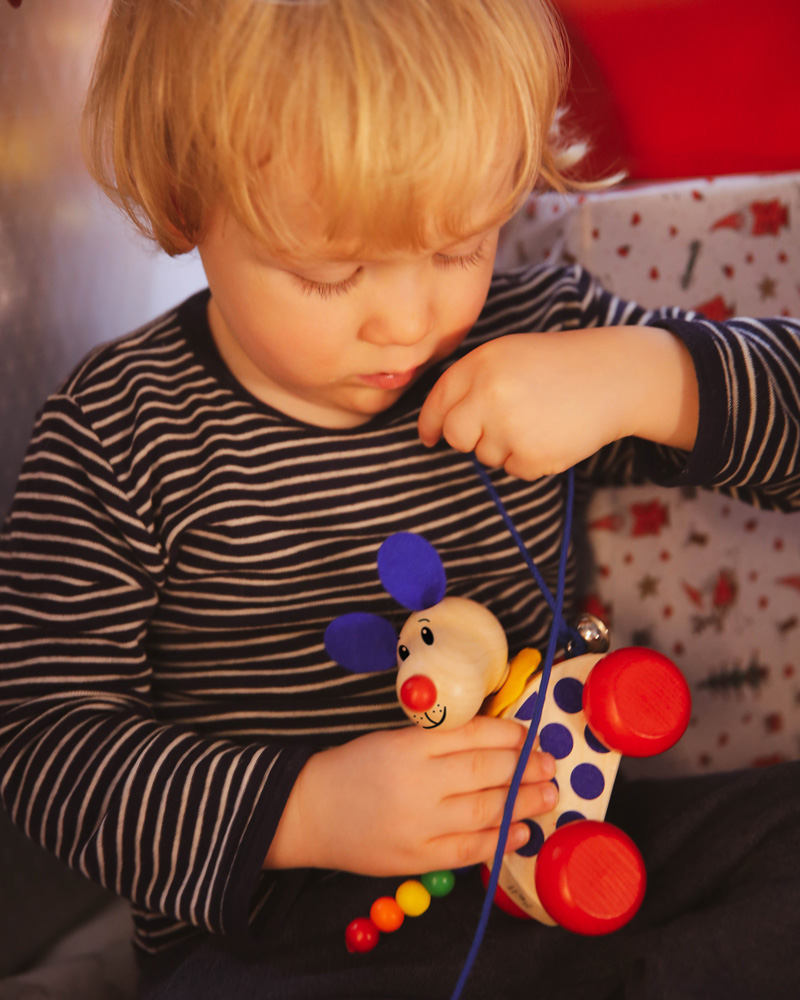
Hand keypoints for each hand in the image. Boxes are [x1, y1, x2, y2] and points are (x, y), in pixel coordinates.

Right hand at [264, 716, 556, 875]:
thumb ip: (437, 740)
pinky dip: (499, 841)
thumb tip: (494, 740)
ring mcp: (419, 824)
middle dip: (525, 767)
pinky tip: (520, 832)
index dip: (509, 734)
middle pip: (486, 771)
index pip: (472, 734)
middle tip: (550, 765)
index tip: (529, 735)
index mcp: (409, 746)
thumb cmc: (353, 768)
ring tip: (548, 796)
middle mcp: (418, 783)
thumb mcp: (391, 739)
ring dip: (524, 802)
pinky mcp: (416, 858)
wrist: (309, 813)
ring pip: (485, 810)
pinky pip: (469, 850)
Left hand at [418, 327, 698, 479]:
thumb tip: (441, 425)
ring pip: (486, 455)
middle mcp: (489, 394)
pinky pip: (514, 470)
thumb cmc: (561, 365)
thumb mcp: (510, 356)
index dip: (430, 423)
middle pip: (455, 435)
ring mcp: (509, 426)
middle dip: (467, 439)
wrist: (615, 378)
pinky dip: (530, 460)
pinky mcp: (531, 455)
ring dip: (506, 447)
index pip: (439, 400)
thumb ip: (473, 382)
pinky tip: (552, 435)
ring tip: (540, 420)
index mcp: (482, 362)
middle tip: (494, 429)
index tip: (428, 436)